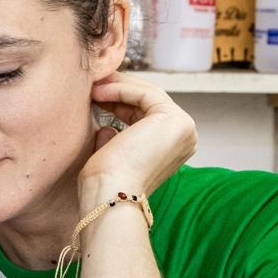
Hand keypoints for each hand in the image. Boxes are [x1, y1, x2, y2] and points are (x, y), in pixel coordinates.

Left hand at [81, 72, 195, 209]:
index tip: (95, 94)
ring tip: (93, 85)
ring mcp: (183, 128)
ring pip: (148, 95)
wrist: (111, 196)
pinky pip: (145, 94)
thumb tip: (107, 128)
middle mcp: (184, 139)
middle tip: (94, 82)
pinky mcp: (175, 119)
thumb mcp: (112, 154)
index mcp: (172, 150)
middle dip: (120, 90)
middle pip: (149, 102)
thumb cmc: (106, 183)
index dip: (120, 101)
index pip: (147, 115)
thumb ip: (115, 139)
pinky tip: (99, 92)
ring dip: (118, 87)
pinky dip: (121, 89)